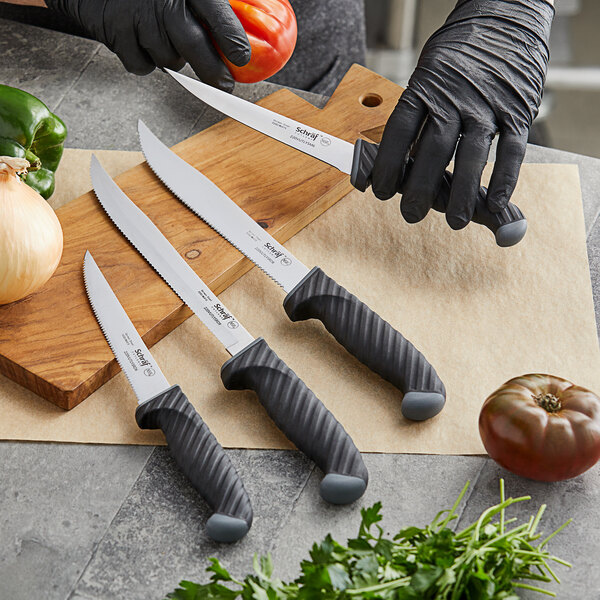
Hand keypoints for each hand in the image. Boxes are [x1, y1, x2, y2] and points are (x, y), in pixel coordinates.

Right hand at [46, 0, 250, 89]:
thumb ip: (208, 7)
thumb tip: (238, 35)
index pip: (218, 16)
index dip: (232, 40)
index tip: (242, 59)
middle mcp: (163, 1)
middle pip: (196, 47)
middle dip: (213, 72)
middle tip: (224, 84)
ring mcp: (139, 18)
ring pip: (169, 59)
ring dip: (171, 57)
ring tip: (161, 36)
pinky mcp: (117, 33)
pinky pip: (142, 66)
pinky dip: (144, 61)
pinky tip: (139, 41)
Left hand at [371, 0, 553, 229]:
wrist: (503, 16)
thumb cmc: (455, 58)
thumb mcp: (425, 76)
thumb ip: (415, 119)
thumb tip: (389, 161)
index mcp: (424, 88)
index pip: (399, 132)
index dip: (386, 165)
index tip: (377, 191)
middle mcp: (454, 98)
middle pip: (433, 150)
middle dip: (419, 187)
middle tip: (410, 214)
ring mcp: (487, 105)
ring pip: (472, 153)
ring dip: (462, 192)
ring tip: (454, 221)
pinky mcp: (517, 110)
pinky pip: (512, 149)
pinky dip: (505, 178)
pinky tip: (494, 203)